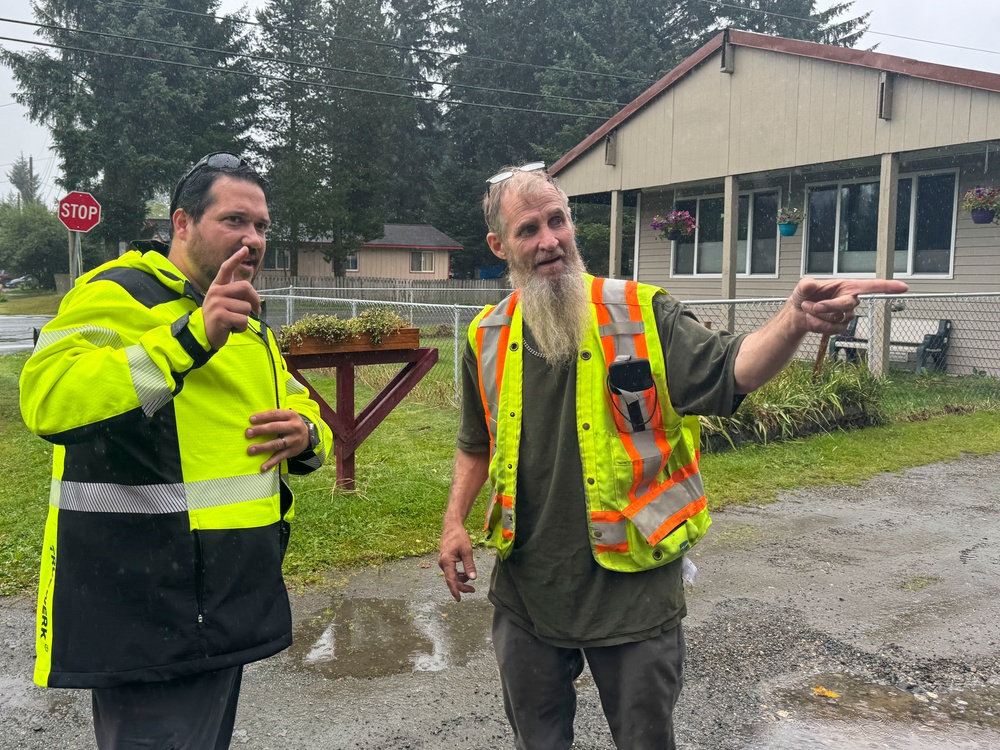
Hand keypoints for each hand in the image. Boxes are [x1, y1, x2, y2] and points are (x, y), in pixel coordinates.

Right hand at [203, 247, 261, 349]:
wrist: (203, 335)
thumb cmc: (218, 319)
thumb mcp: (224, 304)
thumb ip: (235, 297)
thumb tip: (254, 300)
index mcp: (217, 287)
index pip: (226, 269)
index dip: (236, 259)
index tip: (245, 249)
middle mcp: (216, 292)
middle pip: (245, 287)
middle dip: (255, 300)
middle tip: (255, 311)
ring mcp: (217, 303)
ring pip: (246, 307)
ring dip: (245, 318)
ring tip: (232, 322)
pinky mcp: (220, 316)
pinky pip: (243, 320)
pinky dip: (242, 327)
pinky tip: (232, 328)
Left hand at [246, 410, 308, 471]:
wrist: (309, 435)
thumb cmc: (291, 424)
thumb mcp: (287, 416)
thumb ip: (274, 416)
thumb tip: (254, 420)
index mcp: (291, 415)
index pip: (275, 414)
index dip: (263, 417)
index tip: (251, 420)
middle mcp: (294, 427)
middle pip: (275, 428)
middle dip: (260, 430)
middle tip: (248, 433)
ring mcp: (293, 440)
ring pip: (277, 444)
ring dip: (263, 447)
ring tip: (251, 450)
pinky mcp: (292, 451)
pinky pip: (280, 457)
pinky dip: (271, 463)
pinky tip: (262, 468)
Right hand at [439, 519, 476, 601]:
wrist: (452, 526)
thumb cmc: (459, 537)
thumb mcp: (467, 551)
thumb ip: (469, 565)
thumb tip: (473, 578)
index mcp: (447, 561)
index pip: (451, 580)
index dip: (455, 590)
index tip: (459, 599)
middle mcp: (443, 563)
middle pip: (452, 580)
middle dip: (462, 586)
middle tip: (473, 590)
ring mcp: (443, 562)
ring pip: (452, 576)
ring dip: (461, 580)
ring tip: (471, 580)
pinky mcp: (446, 561)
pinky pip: (452, 571)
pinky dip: (459, 574)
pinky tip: (465, 573)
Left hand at [789, 277, 908, 333]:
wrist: (798, 312)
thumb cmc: (805, 295)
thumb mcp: (803, 286)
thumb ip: (806, 284)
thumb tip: (810, 284)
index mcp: (846, 286)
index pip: (871, 286)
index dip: (887, 287)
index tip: (903, 287)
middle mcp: (849, 300)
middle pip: (847, 305)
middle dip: (830, 306)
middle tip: (813, 305)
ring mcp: (846, 315)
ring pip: (836, 319)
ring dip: (818, 315)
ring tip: (807, 308)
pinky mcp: (840, 327)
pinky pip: (831, 329)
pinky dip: (817, 325)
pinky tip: (811, 319)